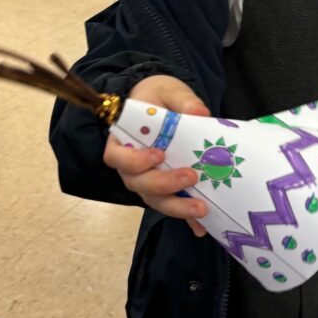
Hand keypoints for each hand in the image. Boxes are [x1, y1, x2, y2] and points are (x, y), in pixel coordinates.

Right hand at [104, 74, 210, 236]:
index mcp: (122, 140)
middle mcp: (131, 165)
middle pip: (138, 183)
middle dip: (164, 185)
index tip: (158, 155)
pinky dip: (186, 219)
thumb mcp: (169, 90)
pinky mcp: (166, 188)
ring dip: (177, 206)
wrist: (163, 105)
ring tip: (201, 208)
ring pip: (155, 199)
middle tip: (190, 177)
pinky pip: (173, 205)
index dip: (134, 160)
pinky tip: (202, 227)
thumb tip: (199, 113)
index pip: (116, 156)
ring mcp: (147, 179)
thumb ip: (182, 100)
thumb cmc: (157, 97)